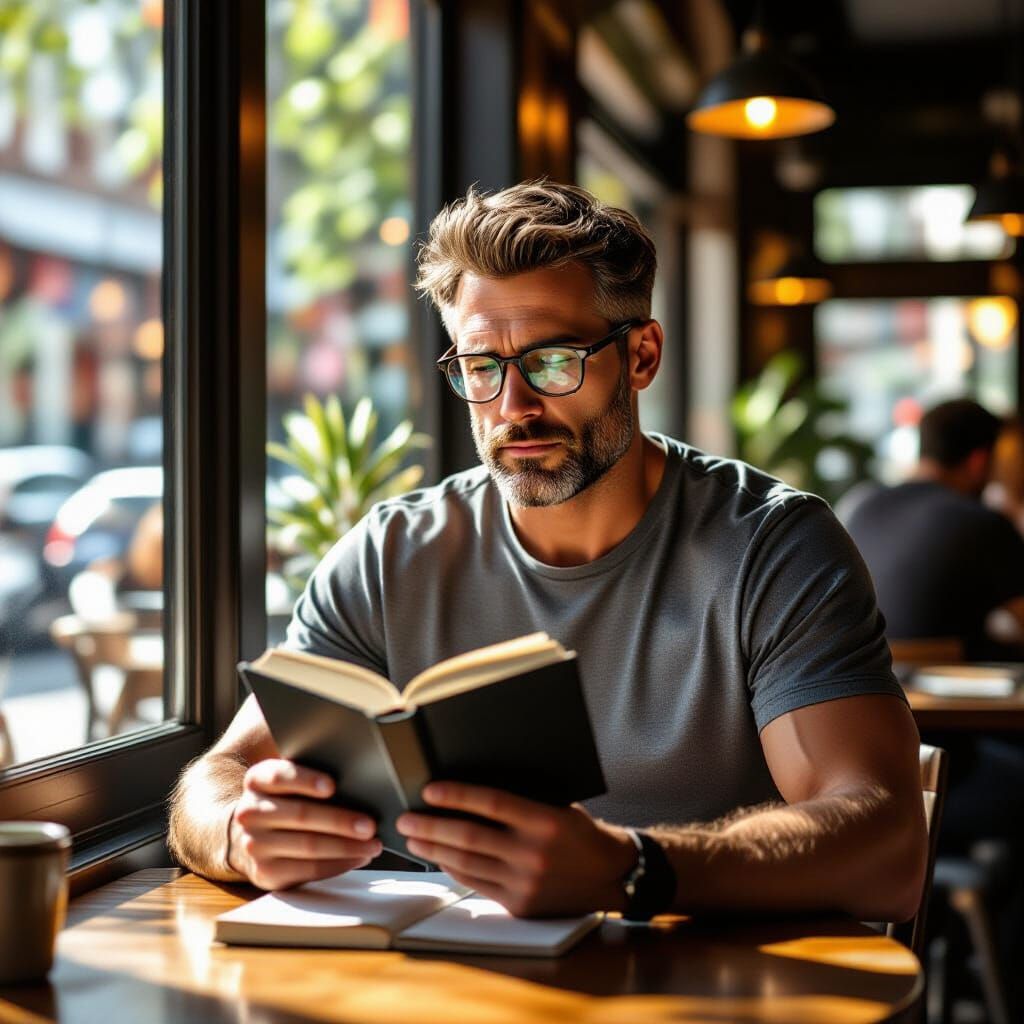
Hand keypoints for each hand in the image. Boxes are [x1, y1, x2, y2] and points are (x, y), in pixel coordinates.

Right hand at [229, 759, 381, 889]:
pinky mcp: (265, 873)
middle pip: (301, 814)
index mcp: (257, 780)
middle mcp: (250, 812)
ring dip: (346, 847)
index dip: (306, 780)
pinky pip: (308, 869)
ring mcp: (254, 844)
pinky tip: (358, 858)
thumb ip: (310, 778)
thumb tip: (356, 784)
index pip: (279, 776)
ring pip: (308, 845)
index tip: (332, 786)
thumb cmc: (284, 802)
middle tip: (370, 825)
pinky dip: (338, 864)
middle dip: (340, 820)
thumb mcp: (287, 784)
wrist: (251, 837)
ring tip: (372, 845)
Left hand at [396, 782, 636, 916]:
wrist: (611, 875)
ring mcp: (525, 882)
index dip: (457, 795)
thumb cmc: (580, 833)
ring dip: (433, 850)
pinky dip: (453, 869)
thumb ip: (522, 800)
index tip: (429, 790)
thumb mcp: (558, 806)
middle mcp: (533, 853)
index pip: (491, 803)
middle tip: (406, 818)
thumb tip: (472, 791)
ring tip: (413, 838)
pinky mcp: (520, 904)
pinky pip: (476, 884)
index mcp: (545, 821)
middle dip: (431, 826)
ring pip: (466, 862)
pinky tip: (438, 859)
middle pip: (469, 836)